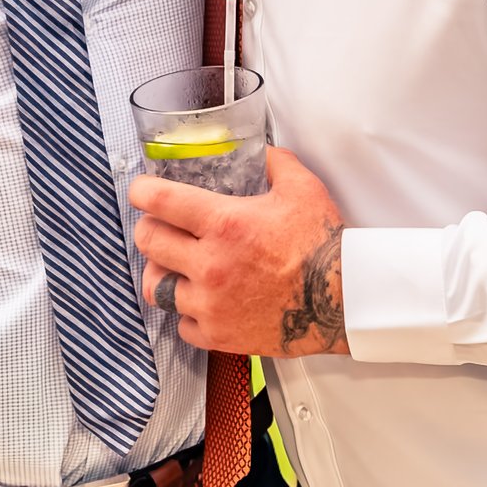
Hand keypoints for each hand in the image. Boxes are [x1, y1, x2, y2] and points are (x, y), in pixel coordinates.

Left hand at [128, 148, 348, 357]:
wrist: (343, 300)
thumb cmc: (324, 245)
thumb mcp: (302, 189)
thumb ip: (275, 163)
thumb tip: (262, 152)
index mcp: (225, 223)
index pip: (159, 202)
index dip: (142, 191)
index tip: (142, 191)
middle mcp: (209, 264)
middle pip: (147, 242)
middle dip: (149, 229)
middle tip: (160, 226)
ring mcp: (211, 304)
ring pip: (156, 286)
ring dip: (163, 272)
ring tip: (176, 267)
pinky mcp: (219, 334)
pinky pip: (182, 323)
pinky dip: (188, 312)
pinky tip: (203, 301)